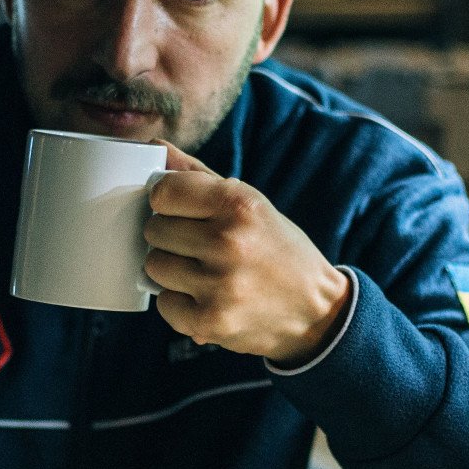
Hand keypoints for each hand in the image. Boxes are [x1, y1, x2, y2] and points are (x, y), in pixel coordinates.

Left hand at [144, 142, 351, 366]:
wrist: (315, 310)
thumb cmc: (275, 249)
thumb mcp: (250, 204)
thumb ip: (198, 175)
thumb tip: (153, 147)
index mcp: (240, 204)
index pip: (163, 192)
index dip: (164, 201)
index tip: (177, 210)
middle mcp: (229, 242)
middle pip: (154, 230)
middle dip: (168, 236)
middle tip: (197, 246)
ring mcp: (219, 285)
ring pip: (154, 267)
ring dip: (171, 270)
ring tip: (202, 272)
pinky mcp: (210, 321)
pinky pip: (164, 304)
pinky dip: (179, 303)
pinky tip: (205, 297)